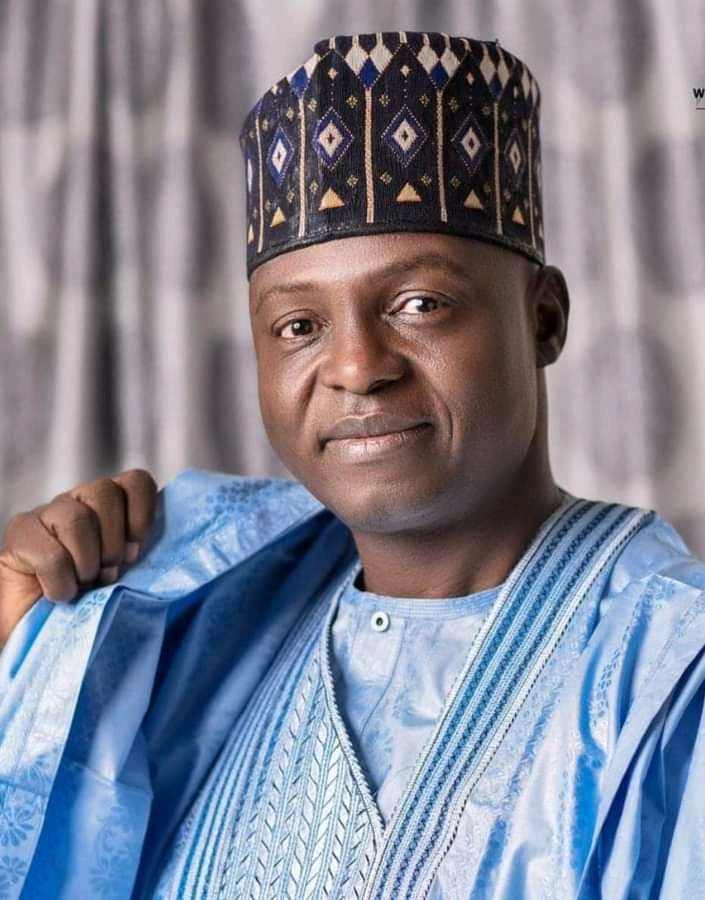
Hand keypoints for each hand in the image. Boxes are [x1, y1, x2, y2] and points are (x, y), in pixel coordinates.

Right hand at [0, 469, 157, 645]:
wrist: (41, 633)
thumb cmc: (90, 605)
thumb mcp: (126, 576)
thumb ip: (140, 553)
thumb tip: (163, 549)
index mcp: (109, 506)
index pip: (136, 481)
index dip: (142, 512)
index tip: (137, 550)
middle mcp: (78, 501)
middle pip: (105, 492)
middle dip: (113, 540)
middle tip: (107, 573)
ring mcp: (45, 514)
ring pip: (77, 518)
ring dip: (87, 562)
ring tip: (84, 584)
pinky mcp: (20, 533)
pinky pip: (51, 553)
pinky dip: (61, 582)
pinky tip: (60, 594)